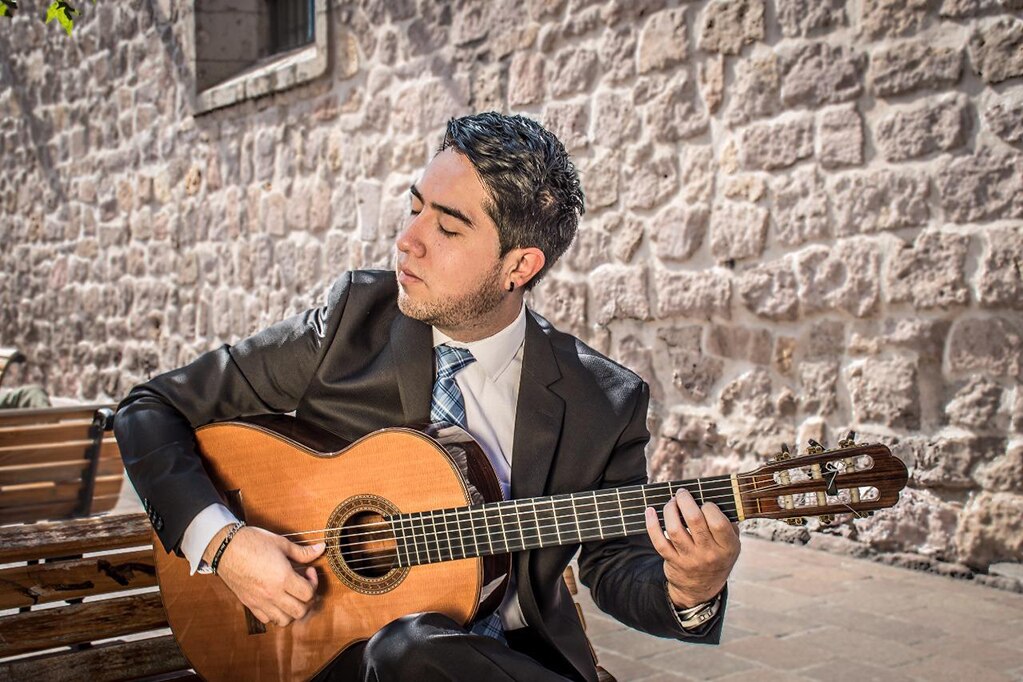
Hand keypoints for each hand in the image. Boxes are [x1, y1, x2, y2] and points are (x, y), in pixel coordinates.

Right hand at [205, 525, 324, 626]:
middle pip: (300, 611)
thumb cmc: (252, 542)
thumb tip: (321, 548)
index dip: (313, 582)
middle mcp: (272, 594)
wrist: (225, 547)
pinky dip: (275, 614)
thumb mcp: (281, 543)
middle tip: (304, 586)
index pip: (308, 593)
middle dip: (307, 600)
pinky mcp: (249, 604)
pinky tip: (276, 599)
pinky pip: (266, 619)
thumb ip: (303, 551)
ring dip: (292, 610)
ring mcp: (260, 601)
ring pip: (284, 620)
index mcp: (283, 578)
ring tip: (291, 595)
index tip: (308, 571)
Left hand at [644, 489, 740, 607]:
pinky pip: (658, 541)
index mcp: (727, 547)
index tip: (704, 503)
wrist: (701, 588)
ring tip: (671, 502)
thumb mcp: (731, 544)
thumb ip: (727, 523)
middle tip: (682, 493)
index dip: (709, 507)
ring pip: (675, 529)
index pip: (718, 522)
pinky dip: (652, 524)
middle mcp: (709, 554)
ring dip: (670, 509)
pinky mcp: (672, 561)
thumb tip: (712, 496)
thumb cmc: (717, 556)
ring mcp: (689, 559)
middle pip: (694, 520)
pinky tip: (650, 511)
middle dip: (685, 500)